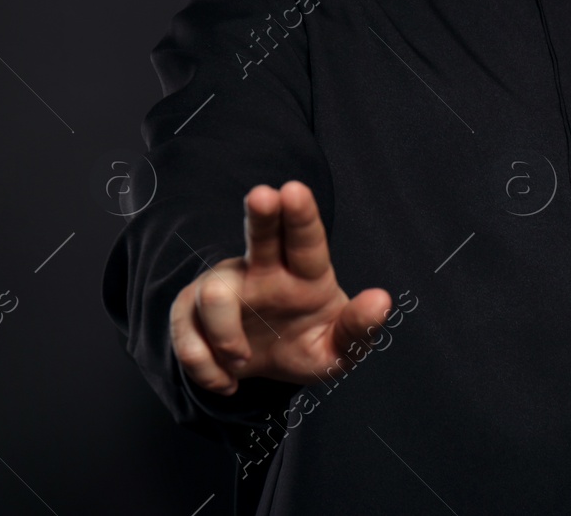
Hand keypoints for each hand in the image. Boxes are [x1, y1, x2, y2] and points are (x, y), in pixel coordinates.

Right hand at [169, 180, 390, 396]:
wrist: (262, 375)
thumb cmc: (308, 347)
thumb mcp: (339, 351)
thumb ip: (358, 329)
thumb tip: (382, 301)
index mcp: (306, 275)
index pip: (306, 240)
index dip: (301, 215)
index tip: (295, 190)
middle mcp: (264, 271)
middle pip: (260, 235)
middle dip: (260, 215)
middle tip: (262, 195)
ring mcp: (226, 286)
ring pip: (214, 295)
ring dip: (226, 337)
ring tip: (242, 363)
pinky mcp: (191, 310)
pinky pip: (188, 335)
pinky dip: (204, 367)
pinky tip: (225, 381)